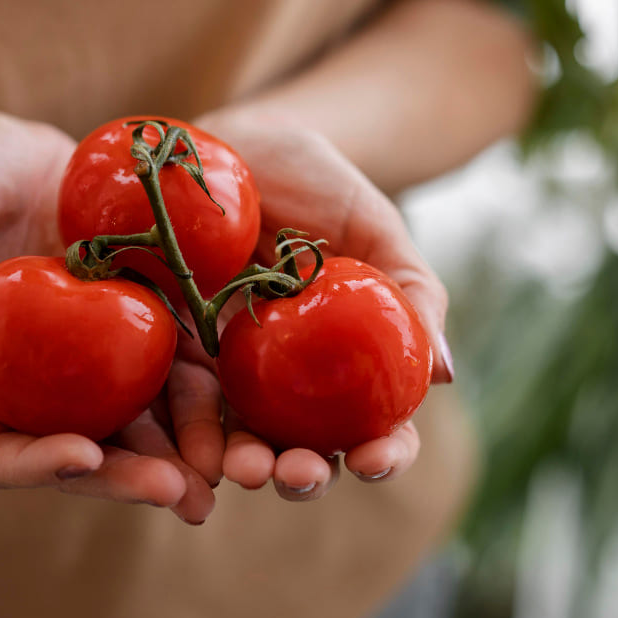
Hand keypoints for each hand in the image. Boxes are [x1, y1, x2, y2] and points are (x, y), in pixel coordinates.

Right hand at [0, 111, 213, 522]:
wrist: (7, 154)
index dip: (37, 467)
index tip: (83, 454)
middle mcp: (41, 387)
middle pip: (85, 453)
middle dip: (131, 479)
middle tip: (182, 491)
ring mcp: (95, 362)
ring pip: (143, 424)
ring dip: (186, 453)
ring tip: (229, 471)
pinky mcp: (141, 323)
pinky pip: (180, 367)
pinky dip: (212, 394)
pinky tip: (249, 407)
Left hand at [182, 108, 452, 500]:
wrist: (237, 144)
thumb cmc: (317, 183)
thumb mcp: (374, 228)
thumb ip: (412, 293)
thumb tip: (443, 375)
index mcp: (348, 361)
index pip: (375, 424)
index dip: (384, 452)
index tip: (376, 459)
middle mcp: (290, 377)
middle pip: (303, 446)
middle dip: (304, 473)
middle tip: (299, 474)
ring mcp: (229, 366)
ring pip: (238, 436)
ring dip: (243, 464)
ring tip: (244, 470)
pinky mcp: (174, 348)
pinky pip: (177, 399)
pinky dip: (183, 433)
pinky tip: (188, 452)